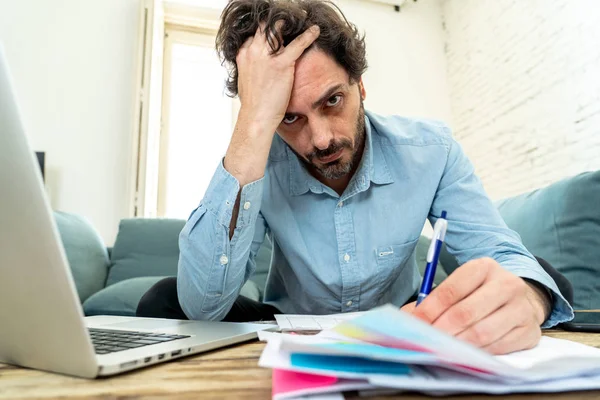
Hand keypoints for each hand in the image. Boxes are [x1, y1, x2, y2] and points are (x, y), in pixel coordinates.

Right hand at [235, 23, 319, 131]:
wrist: (256, 117)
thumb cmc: (253, 104)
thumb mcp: (246, 80)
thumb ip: (251, 68)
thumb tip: (258, 68)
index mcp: (243, 55)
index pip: (255, 36)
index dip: (266, 34)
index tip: (275, 35)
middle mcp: (253, 52)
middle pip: (265, 28)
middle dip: (276, 24)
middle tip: (288, 22)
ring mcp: (266, 57)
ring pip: (278, 31)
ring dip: (290, 25)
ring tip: (301, 21)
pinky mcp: (281, 64)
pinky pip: (297, 44)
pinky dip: (308, 36)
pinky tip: (315, 31)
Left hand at [401, 258, 548, 354]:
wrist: (520, 301)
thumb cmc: (480, 294)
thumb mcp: (460, 286)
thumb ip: (433, 299)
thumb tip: (406, 317)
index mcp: (484, 267)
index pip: (451, 290)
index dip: (430, 309)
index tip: (415, 323)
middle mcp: (506, 284)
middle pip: (466, 312)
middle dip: (442, 330)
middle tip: (427, 340)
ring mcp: (521, 308)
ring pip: (482, 333)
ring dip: (457, 344)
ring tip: (441, 349)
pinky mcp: (530, 331)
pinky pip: (498, 347)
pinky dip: (477, 353)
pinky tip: (464, 354)